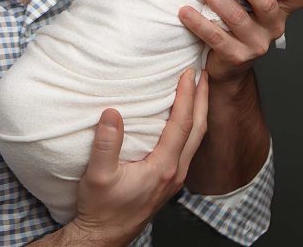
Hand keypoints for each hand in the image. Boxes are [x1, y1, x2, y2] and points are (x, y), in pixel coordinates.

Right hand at [68, 69, 208, 245]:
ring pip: (196, 139)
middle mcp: (175, 172)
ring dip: (199, 111)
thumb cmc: (101, 208)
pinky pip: (188, 147)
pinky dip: (191, 126)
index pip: (182, 125)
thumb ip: (106, 145)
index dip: (187, 96)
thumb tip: (112, 113)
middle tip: (204, 73)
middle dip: (203, 99)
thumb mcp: (97, 176)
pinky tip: (183, 117)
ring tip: (198, 89)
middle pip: (198, 129)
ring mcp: (174, 178)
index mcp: (163, 168)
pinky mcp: (169, 180)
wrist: (105, 236)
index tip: (188, 73)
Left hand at [180, 0, 302, 85]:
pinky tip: (185, 10)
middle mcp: (273, 25)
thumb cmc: (232, 19)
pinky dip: (199, 22)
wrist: (224, 63)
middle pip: (266, 3)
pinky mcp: (237, 56)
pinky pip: (216, 37)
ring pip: (237, 17)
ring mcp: (256, 43)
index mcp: (280, 8)